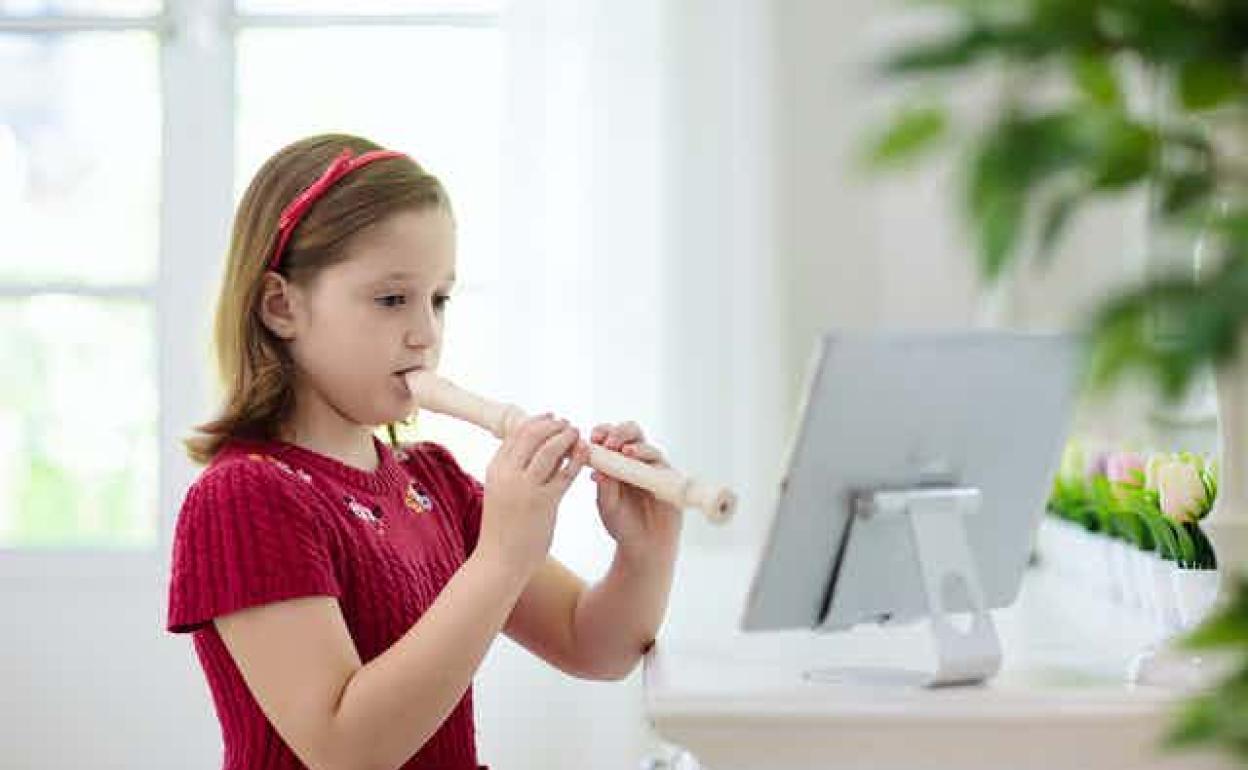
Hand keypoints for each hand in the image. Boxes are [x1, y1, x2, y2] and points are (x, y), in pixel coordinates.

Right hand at [478, 413, 589, 577]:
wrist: (499, 562)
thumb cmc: (502, 529)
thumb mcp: (501, 492)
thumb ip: (514, 472)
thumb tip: (533, 453)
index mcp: (495, 469)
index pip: (516, 432)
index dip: (537, 421)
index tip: (552, 418)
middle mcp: (508, 474)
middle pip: (533, 434)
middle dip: (554, 425)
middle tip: (568, 425)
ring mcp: (525, 488)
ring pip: (550, 449)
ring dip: (567, 437)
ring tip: (578, 434)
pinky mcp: (544, 503)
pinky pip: (565, 473)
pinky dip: (577, 459)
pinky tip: (585, 454)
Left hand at [590, 421, 681, 556]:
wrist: (644, 546)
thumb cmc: (623, 523)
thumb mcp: (607, 504)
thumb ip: (604, 485)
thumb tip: (597, 468)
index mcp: (617, 460)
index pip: (610, 436)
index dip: (602, 432)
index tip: (592, 439)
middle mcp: (637, 460)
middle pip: (632, 432)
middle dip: (620, 432)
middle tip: (608, 443)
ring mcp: (655, 469)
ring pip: (649, 447)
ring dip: (636, 447)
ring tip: (624, 452)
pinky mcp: (669, 481)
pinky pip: (663, 467)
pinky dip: (652, 464)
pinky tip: (642, 469)